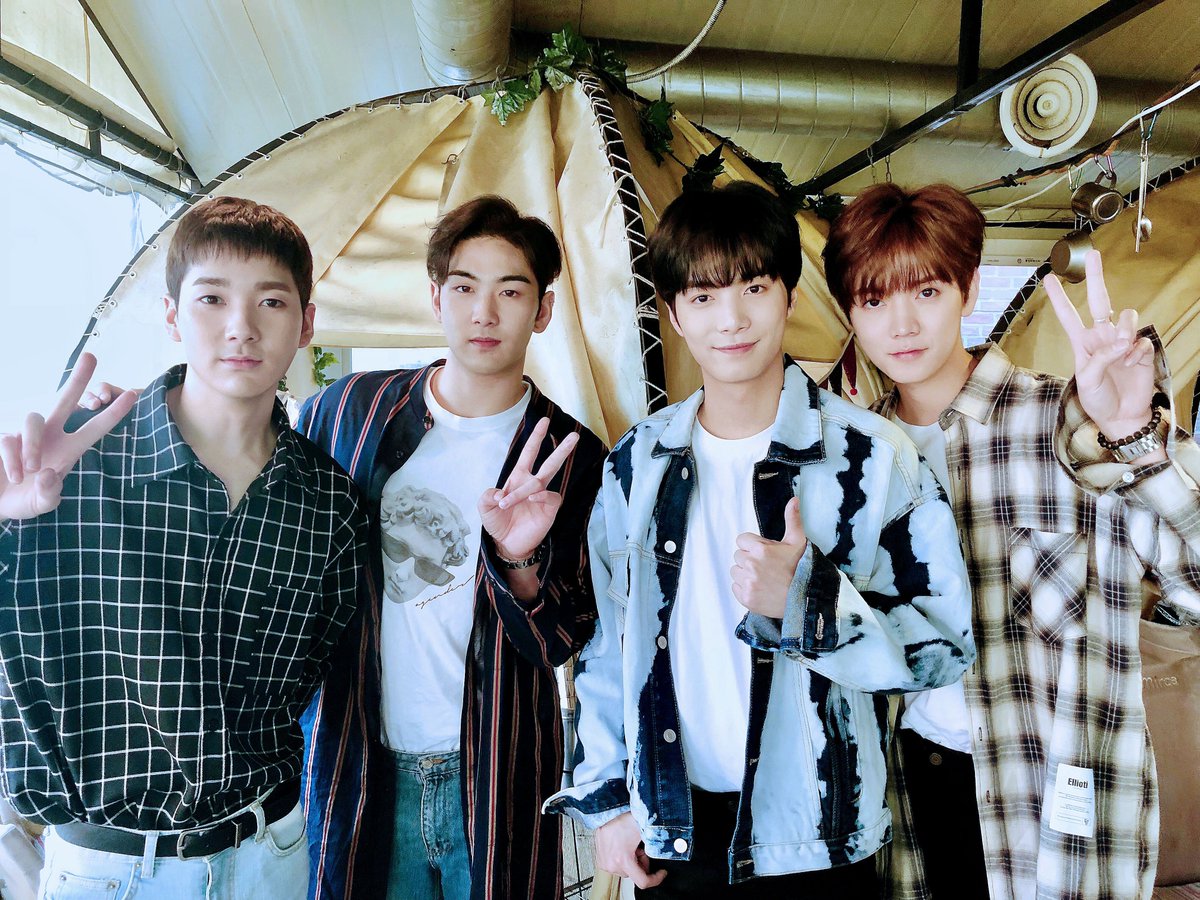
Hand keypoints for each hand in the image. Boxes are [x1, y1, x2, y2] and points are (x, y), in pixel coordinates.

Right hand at [0, 353, 137, 520]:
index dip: (113, 412)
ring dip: (32, 446)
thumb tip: (49, 474)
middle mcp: (49, 437)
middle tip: (92, 356)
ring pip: (34, 420)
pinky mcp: (2, 437)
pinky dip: (12, 459)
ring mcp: (24, 434)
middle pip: (65, 400)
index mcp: (67, 450)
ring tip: (29, 470)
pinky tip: (13, 475)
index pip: (94, 428)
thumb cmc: (21, 501)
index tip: (133, 394)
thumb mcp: (40, 504)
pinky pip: (8, 440)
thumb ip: (48, 494)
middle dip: (78, 378)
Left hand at [479, 417, 577, 560]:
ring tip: (546, 473)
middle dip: (562, 448)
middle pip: (550, 462)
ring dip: (549, 467)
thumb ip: (487, 497)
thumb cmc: (498, 522)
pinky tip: (533, 496)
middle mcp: (533, 484)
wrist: (506, 545)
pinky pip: (551, 497)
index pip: (529, 453)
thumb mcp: (485, 508)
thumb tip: (498, 493)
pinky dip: (542, 495)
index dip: (536, 437)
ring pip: (550, 477)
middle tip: (574, 435)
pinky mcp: (549, 510)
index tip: (544, 421)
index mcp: (518, 477)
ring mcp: (543, 496)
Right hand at [594, 812, 665, 889]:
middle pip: (634, 875)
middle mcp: (612, 865)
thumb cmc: (622, 818)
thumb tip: (663, 853)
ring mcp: (605, 864)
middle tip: (640, 849)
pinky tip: (622, 848)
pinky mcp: (600, 861)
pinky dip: (622, 860)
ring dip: (631, 861)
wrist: (606, 811)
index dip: (656, 878)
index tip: (661, 873)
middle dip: (641, 863)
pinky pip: (616, 867)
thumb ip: (654, 846)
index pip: (642, 881)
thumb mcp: (643, 832)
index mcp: (622, 860)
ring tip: (629, 846)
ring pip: (625, 871)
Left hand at [732, 496, 807, 617]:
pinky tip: (759, 588)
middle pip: (738, 555)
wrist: (805, 598)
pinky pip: (735, 587)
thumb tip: (793, 499)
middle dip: (749, 558)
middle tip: (766, 566)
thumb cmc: (801, 568)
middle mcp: (751, 565)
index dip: (752, 545)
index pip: (741, 540)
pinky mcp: (746, 598)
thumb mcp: (797, 541)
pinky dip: (744, 588)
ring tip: (763, 577)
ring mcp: (748, 583)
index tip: (764, 553)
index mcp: (760, 549)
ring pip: (735, 571)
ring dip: (745, 573)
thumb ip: (792, 519)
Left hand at [1044, 250, 1156, 440]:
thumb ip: (1101, 357)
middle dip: (1095, 277)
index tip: (1049, 278)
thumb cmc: (1098, 400)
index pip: (1068, 316)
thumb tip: (1120, 341)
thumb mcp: (1088, 380)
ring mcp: (1122, 341)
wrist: (1121, 416)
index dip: (1059, 298)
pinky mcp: (1141, 349)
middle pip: (1100, 301)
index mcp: (1082, 343)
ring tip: (1122, 349)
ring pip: (1126, 317)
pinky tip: (1132, 364)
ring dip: (1124, 329)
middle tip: (1093, 255)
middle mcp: (1102, 337)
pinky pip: (1141, 340)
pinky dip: (1137, 352)